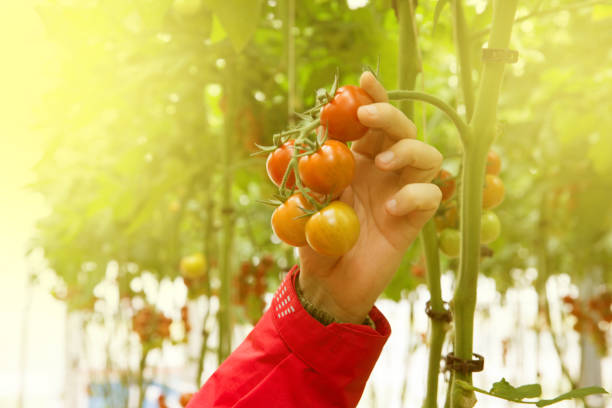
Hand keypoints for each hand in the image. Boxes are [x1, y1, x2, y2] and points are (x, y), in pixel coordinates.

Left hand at [298, 72, 442, 323]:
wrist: (330, 284)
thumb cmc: (315, 242)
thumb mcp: (304, 206)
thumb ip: (307, 179)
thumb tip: (300, 144)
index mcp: (358, 162)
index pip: (370, 123)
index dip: (372, 98)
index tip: (364, 80)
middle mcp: (384, 172)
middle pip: (403, 129)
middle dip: (388, 116)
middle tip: (366, 117)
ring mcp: (402, 193)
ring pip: (429, 156)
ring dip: (409, 150)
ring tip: (383, 164)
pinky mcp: (415, 219)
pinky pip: (432, 195)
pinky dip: (416, 195)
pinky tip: (392, 210)